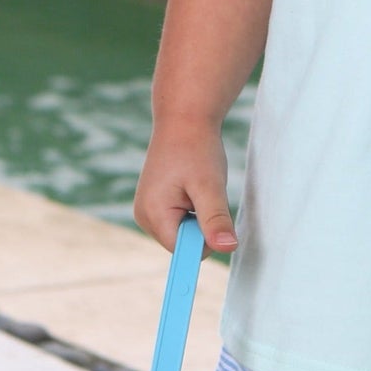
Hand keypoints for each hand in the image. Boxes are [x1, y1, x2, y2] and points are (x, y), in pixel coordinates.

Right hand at [133, 116, 237, 255]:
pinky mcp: (155, 204)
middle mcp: (144, 216)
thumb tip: (227, 248)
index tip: (212, 209)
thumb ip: (215, 219)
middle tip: (204, 192)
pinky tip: (192, 185)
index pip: (183, 251)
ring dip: (198, 215)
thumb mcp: (210, 186)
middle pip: (183, 243)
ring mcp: (147, 210)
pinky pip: (181, 220)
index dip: (204, 236)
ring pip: (184, 232)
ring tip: (198, 185)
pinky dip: (193, 208)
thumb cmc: (197, 149)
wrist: (184, 120)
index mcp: (152, 215)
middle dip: (201, 224)